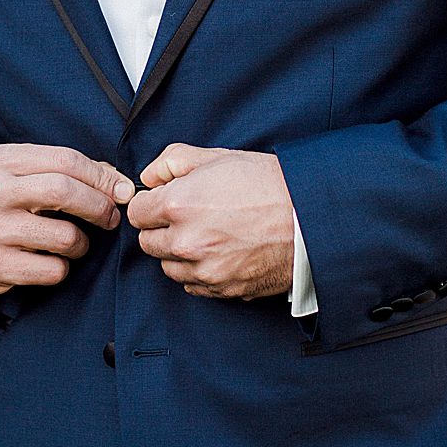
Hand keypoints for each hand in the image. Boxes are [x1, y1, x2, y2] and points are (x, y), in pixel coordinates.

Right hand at [0, 144, 133, 293]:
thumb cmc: (0, 202)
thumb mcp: (20, 173)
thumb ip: (64, 171)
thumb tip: (118, 184)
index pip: (65, 161)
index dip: (102, 176)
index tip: (120, 190)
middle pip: (64, 192)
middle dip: (99, 206)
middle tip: (110, 217)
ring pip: (65, 236)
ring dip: (82, 243)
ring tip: (73, 242)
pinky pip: (53, 271)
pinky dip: (62, 268)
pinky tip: (50, 261)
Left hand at [126, 143, 294, 298]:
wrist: (310, 218)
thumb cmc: (268, 184)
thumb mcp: (218, 157)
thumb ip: (173, 161)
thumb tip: (150, 177)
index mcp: (178, 205)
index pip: (136, 212)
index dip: (150, 204)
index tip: (165, 202)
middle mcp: (185, 242)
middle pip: (148, 243)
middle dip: (162, 229)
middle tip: (189, 217)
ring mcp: (204, 270)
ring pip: (169, 267)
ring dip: (179, 254)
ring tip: (208, 235)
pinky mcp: (222, 289)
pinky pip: (193, 285)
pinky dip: (200, 272)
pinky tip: (221, 253)